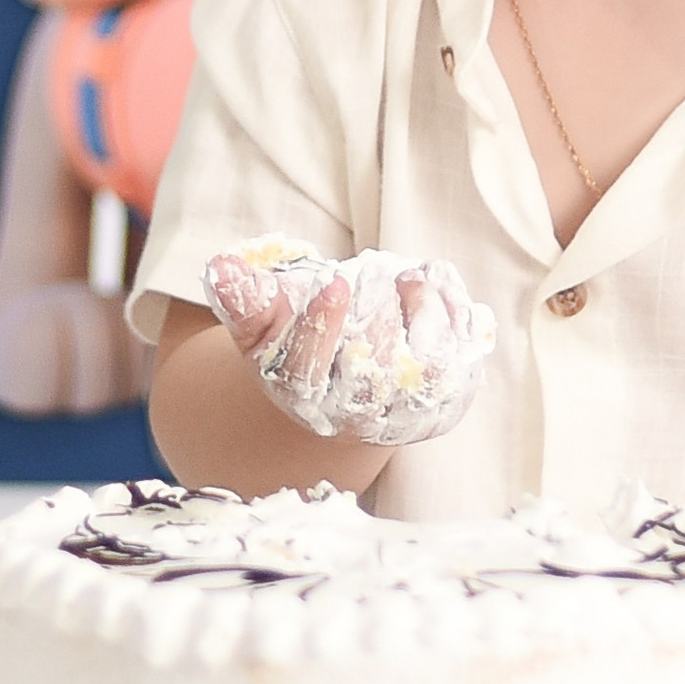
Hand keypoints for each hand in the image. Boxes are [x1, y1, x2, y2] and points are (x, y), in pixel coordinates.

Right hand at [202, 241, 494, 444]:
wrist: (340, 401)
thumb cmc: (297, 353)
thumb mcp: (263, 330)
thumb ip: (246, 302)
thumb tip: (222, 268)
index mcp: (302, 397)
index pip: (306, 371)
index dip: (319, 327)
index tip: (333, 284)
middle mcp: (354, 416)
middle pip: (372, 361)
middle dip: (379, 307)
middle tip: (378, 270)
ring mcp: (404, 413)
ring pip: (427, 366)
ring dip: (426, 312)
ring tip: (413, 277)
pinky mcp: (444, 402)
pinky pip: (462, 360)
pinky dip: (458, 317)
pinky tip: (440, 286)